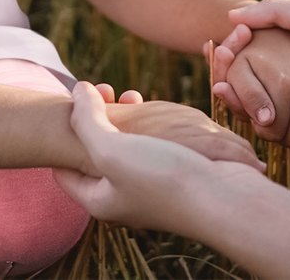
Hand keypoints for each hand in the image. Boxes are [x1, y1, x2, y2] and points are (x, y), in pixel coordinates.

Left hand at [54, 83, 267, 231]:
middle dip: (97, 118)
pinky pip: (153, 147)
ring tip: (133, 94)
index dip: (63, 132)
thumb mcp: (110, 149)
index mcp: (99, 199)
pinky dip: (150, 125)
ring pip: (126, 146)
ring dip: (125, 118)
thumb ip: (86, 119)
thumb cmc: (163, 179)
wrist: (225, 198)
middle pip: (97, 154)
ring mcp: (150, 186)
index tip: (75, 101)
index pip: (64, 169)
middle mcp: (122, 196)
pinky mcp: (175, 176)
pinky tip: (159, 109)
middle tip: (109, 91)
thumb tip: (78, 91)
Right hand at [212, 0, 289, 132]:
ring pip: (263, 110)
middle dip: (232, 83)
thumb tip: (232, 16)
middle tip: (217, 78)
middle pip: (254, 87)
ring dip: (243, 104)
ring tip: (226, 93)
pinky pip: (284, 129)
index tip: (218, 48)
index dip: (233, 56)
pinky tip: (250, 113)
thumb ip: (274, 13)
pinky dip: (265, 121)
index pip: (254, 58)